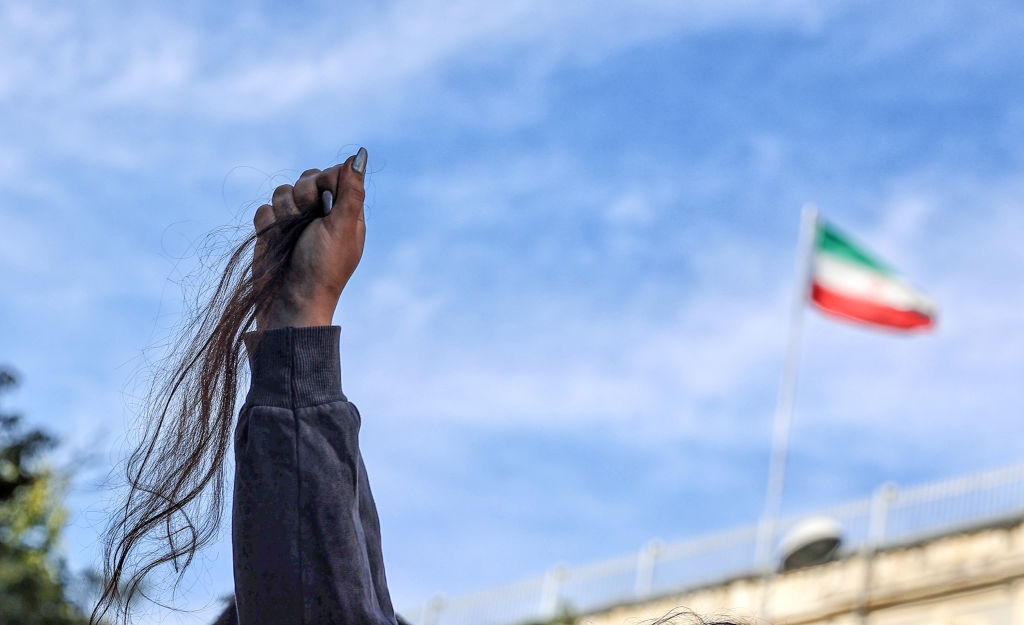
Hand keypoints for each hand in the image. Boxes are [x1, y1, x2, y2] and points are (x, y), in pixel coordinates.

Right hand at [253, 148, 367, 329]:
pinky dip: (268, 224)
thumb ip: (351, 191)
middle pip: (307, 177)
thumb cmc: (323, 268)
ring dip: (285, 214)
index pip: (335, 173)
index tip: (325, 199)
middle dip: (303, 196)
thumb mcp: (342, 228)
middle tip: (310, 222)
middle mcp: (321, 213)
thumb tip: (360, 155)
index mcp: (344, 212)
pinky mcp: (271, 230)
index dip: (326, 180)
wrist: (290, 302)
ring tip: (292, 238)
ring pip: (282, 191)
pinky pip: (264, 209)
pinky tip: (275, 242)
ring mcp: (295, 221)